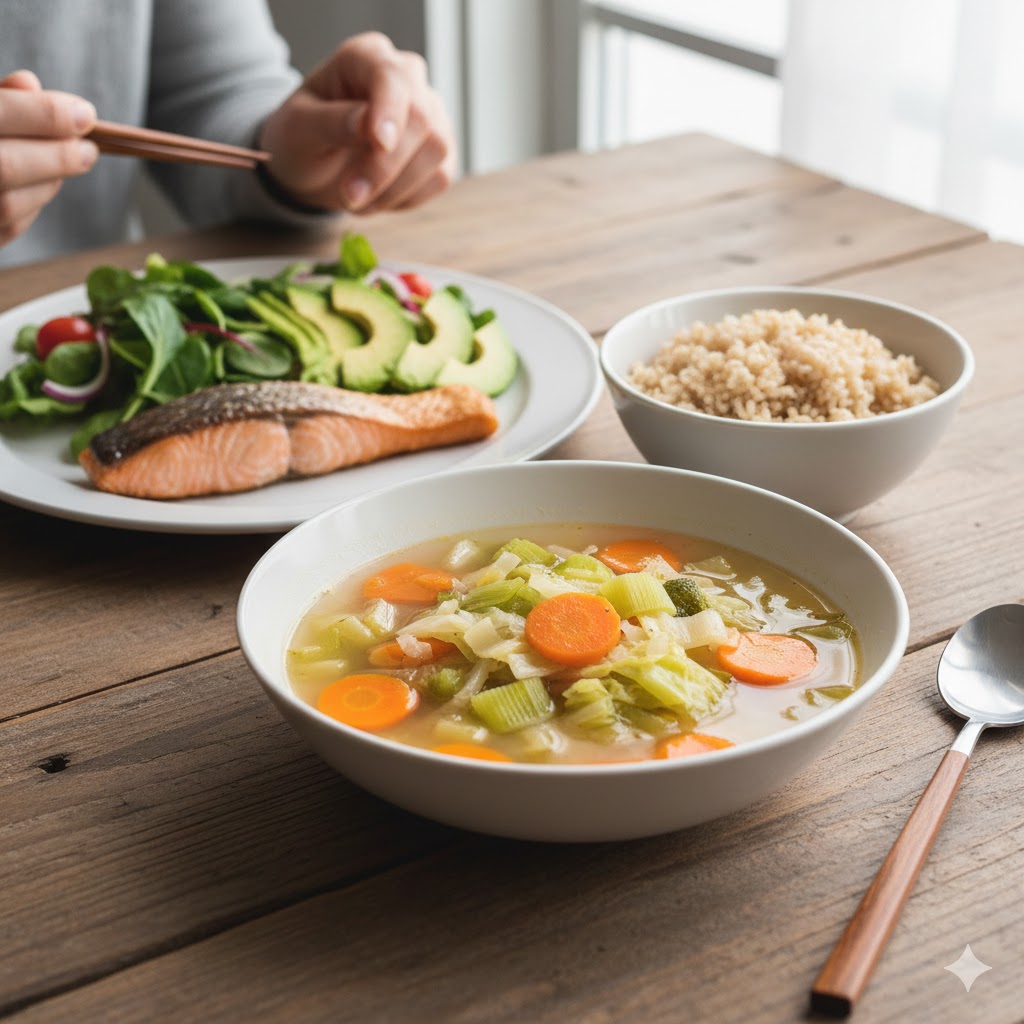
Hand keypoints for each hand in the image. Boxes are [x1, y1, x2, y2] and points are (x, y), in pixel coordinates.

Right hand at [0, 70, 97, 246]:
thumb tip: (31, 85)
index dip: (45, 115)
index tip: (85, 114)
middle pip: (5, 166)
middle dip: (56, 157)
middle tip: (88, 150)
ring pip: (8, 204)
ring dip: (47, 183)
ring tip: (62, 164)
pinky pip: (6, 229)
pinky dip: (30, 206)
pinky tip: (36, 187)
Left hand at [258, 32, 455, 213]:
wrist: (314, 167)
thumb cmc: (302, 138)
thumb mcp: (300, 128)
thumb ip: (332, 122)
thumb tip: (369, 124)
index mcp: (366, 57)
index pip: (392, 77)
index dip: (390, 111)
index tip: (379, 145)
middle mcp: (406, 78)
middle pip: (421, 118)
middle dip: (385, 166)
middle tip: (349, 196)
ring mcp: (430, 114)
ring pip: (437, 150)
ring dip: (393, 187)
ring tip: (356, 196)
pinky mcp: (441, 152)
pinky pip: (439, 178)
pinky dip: (406, 198)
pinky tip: (377, 196)